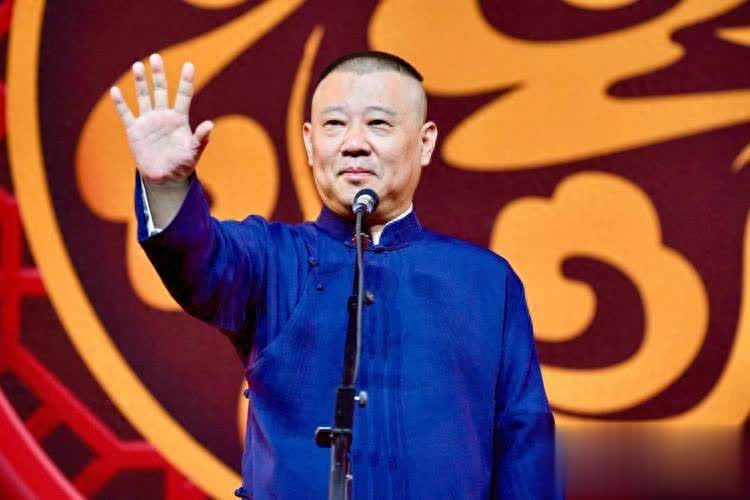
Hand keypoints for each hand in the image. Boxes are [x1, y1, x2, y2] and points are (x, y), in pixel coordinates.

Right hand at [110, 53, 212, 184]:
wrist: (165, 178)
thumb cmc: (182, 165)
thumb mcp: (194, 152)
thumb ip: (201, 138)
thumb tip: (210, 124)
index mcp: (179, 119)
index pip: (183, 95)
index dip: (186, 80)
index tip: (189, 65)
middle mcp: (163, 116)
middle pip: (160, 90)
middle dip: (158, 74)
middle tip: (156, 57)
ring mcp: (148, 122)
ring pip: (143, 97)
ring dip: (140, 82)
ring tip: (137, 66)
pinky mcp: (135, 131)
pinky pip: (126, 114)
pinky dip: (121, 103)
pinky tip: (115, 91)